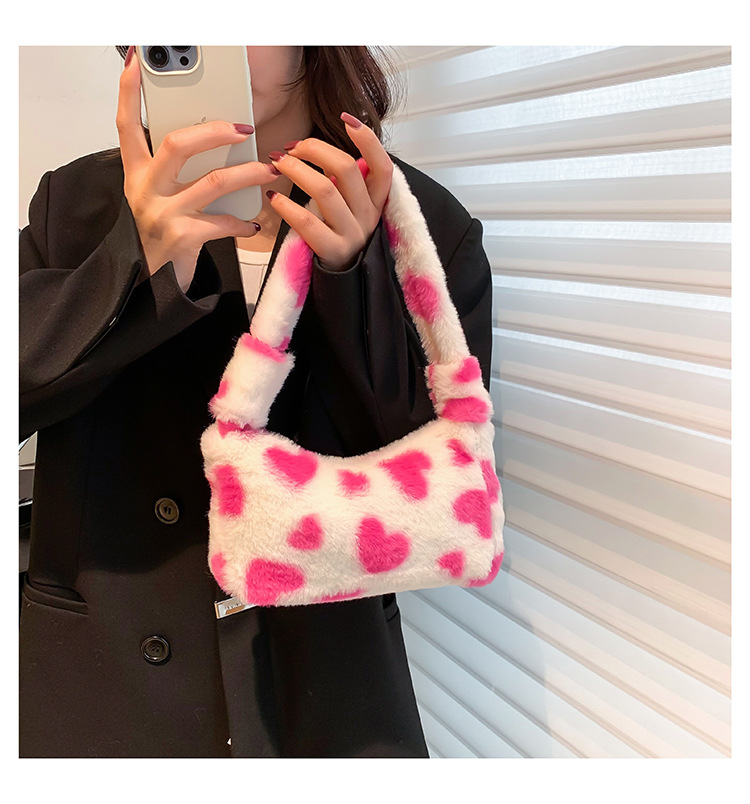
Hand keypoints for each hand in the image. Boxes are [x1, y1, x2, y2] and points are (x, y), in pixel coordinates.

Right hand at [116, 46, 279, 292]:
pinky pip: (224, 222)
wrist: (153, 283)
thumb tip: (214, 139)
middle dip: (215, 131)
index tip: (136, 61)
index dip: (129, 92)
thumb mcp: (158, 197)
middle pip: (177, 144)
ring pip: (213, 182)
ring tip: (269, 170)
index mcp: (137, 174)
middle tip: (244, 128)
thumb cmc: (161, 234)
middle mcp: (145, 189)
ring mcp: (162, 214)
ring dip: (248, 174)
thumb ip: (174, 171)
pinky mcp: (182, 237)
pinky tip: (254, 223)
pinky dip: (244, 222)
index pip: (126, 125)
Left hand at [266, 113, 393, 271]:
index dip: (368, 141)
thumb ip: (346, 182)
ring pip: (326, 190)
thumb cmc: (340, 237)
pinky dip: (286, 206)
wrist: (342, 283)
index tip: (347, 121)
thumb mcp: (352, 208)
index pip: (383, 166)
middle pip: (347, 169)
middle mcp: (368, 217)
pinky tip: (272, 198)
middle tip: (292, 148)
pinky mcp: (332, 251)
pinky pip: (308, 222)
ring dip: (296, 170)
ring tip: (277, 164)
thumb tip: (318, 149)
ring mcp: (352, 235)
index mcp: (377, 202)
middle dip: (315, 150)